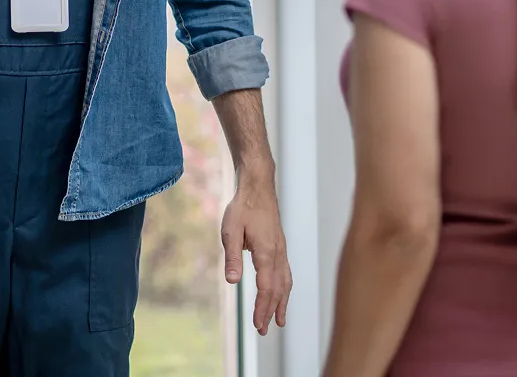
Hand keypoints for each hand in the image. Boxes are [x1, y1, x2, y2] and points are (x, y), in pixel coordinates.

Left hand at [222, 164, 291, 334]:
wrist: (258, 186)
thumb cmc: (243, 207)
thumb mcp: (231, 230)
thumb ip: (233, 257)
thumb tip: (232, 281)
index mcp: (266, 252)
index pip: (267, 288)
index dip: (262, 308)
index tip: (258, 325)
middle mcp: (278, 254)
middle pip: (278, 289)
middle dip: (271, 311)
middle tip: (264, 330)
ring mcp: (281, 250)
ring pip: (286, 282)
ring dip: (282, 302)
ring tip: (279, 321)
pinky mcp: (280, 246)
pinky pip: (286, 273)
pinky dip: (284, 289)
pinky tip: (281, 294)